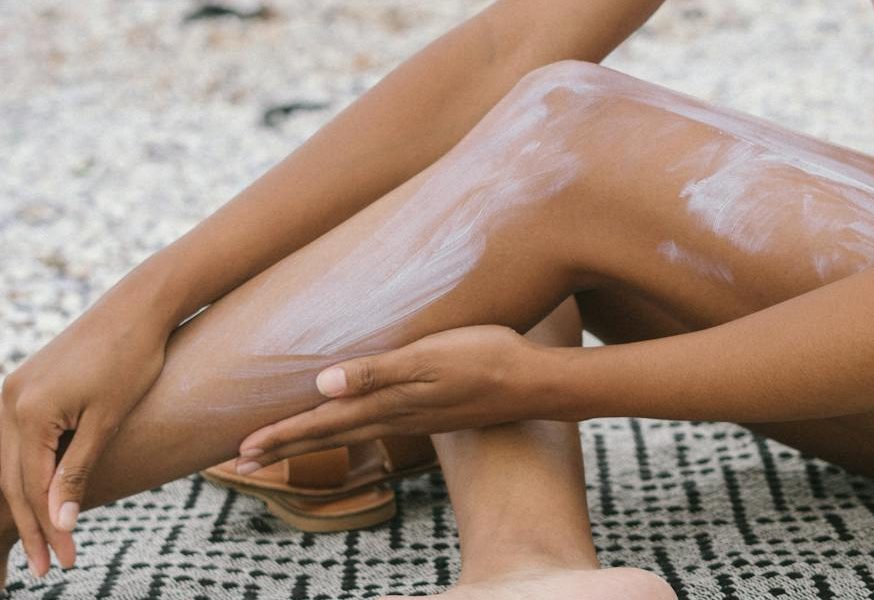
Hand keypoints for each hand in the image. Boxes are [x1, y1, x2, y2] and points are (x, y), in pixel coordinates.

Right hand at [1, 309, 168, 575]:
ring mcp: (13, 393)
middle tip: (48, 569)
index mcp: (28, 412)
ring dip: (27, 504)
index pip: (32, 487)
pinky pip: (19, 442)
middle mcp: (9, 402)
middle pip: (13, 481)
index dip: (47, 528)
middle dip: (31, 526)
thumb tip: (59, 521)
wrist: (137, 309)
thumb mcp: (108, 420)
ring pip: (11, 464)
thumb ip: (78, 470)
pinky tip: (42, 498)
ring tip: (45, 544)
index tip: (66, 561)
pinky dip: (29, 474)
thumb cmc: (132, 360)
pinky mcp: (26, 388)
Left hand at [235, 325, 547, 471]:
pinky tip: (350, 422)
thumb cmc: (484, 358)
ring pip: (350, 431)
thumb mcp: (429, 356)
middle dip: (284, 444)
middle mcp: (396, 416)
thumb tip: (321, 384)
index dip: (281, 435)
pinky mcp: (432, 411)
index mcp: (388, 403)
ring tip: (282, 445)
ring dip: (312, 440)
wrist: (535, 382)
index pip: (322, 423)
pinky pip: (375, 424)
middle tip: (240, 461)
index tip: (240, 450)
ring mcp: (415, 417)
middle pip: (329, 434)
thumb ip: (377, 370)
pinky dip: (346, 427)